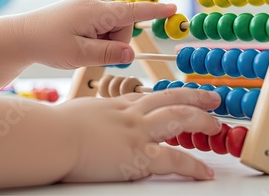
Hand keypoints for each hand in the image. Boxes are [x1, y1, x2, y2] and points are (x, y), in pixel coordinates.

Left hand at [13, 0, 176, 68]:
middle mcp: (96, 3)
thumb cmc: (48, 44)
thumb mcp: (79, 54)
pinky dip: (98, 37)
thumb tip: (131, 53)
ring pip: (113, 27)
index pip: (133, 11)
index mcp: (97, 11)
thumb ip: (108, 54)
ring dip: (104, 42)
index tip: (173, 8)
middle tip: (92, 54)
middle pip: (123, 25)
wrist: (22, 34)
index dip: (155, 11)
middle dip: (115, 43)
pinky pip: (102, 25)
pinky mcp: (84, 10)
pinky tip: (80, 41)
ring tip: (81, 48)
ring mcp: (89, 6)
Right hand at [59, 88, 221, 181]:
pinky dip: (192, 166)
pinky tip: (205, 172)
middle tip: (213, 97)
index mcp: (116, 105)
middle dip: (195, 96)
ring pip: (179, 117)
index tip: (180, 96)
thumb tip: (90, 120)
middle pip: (171, 98)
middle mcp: (131, 113)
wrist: (52, 136)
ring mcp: (137, 131)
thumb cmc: (55, 126)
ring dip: (201, 119)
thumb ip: (92, 116)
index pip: (149, 97)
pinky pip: (173, 159)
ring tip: (216, 125)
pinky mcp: (137, 155)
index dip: (169, 96)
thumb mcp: (78, 113)